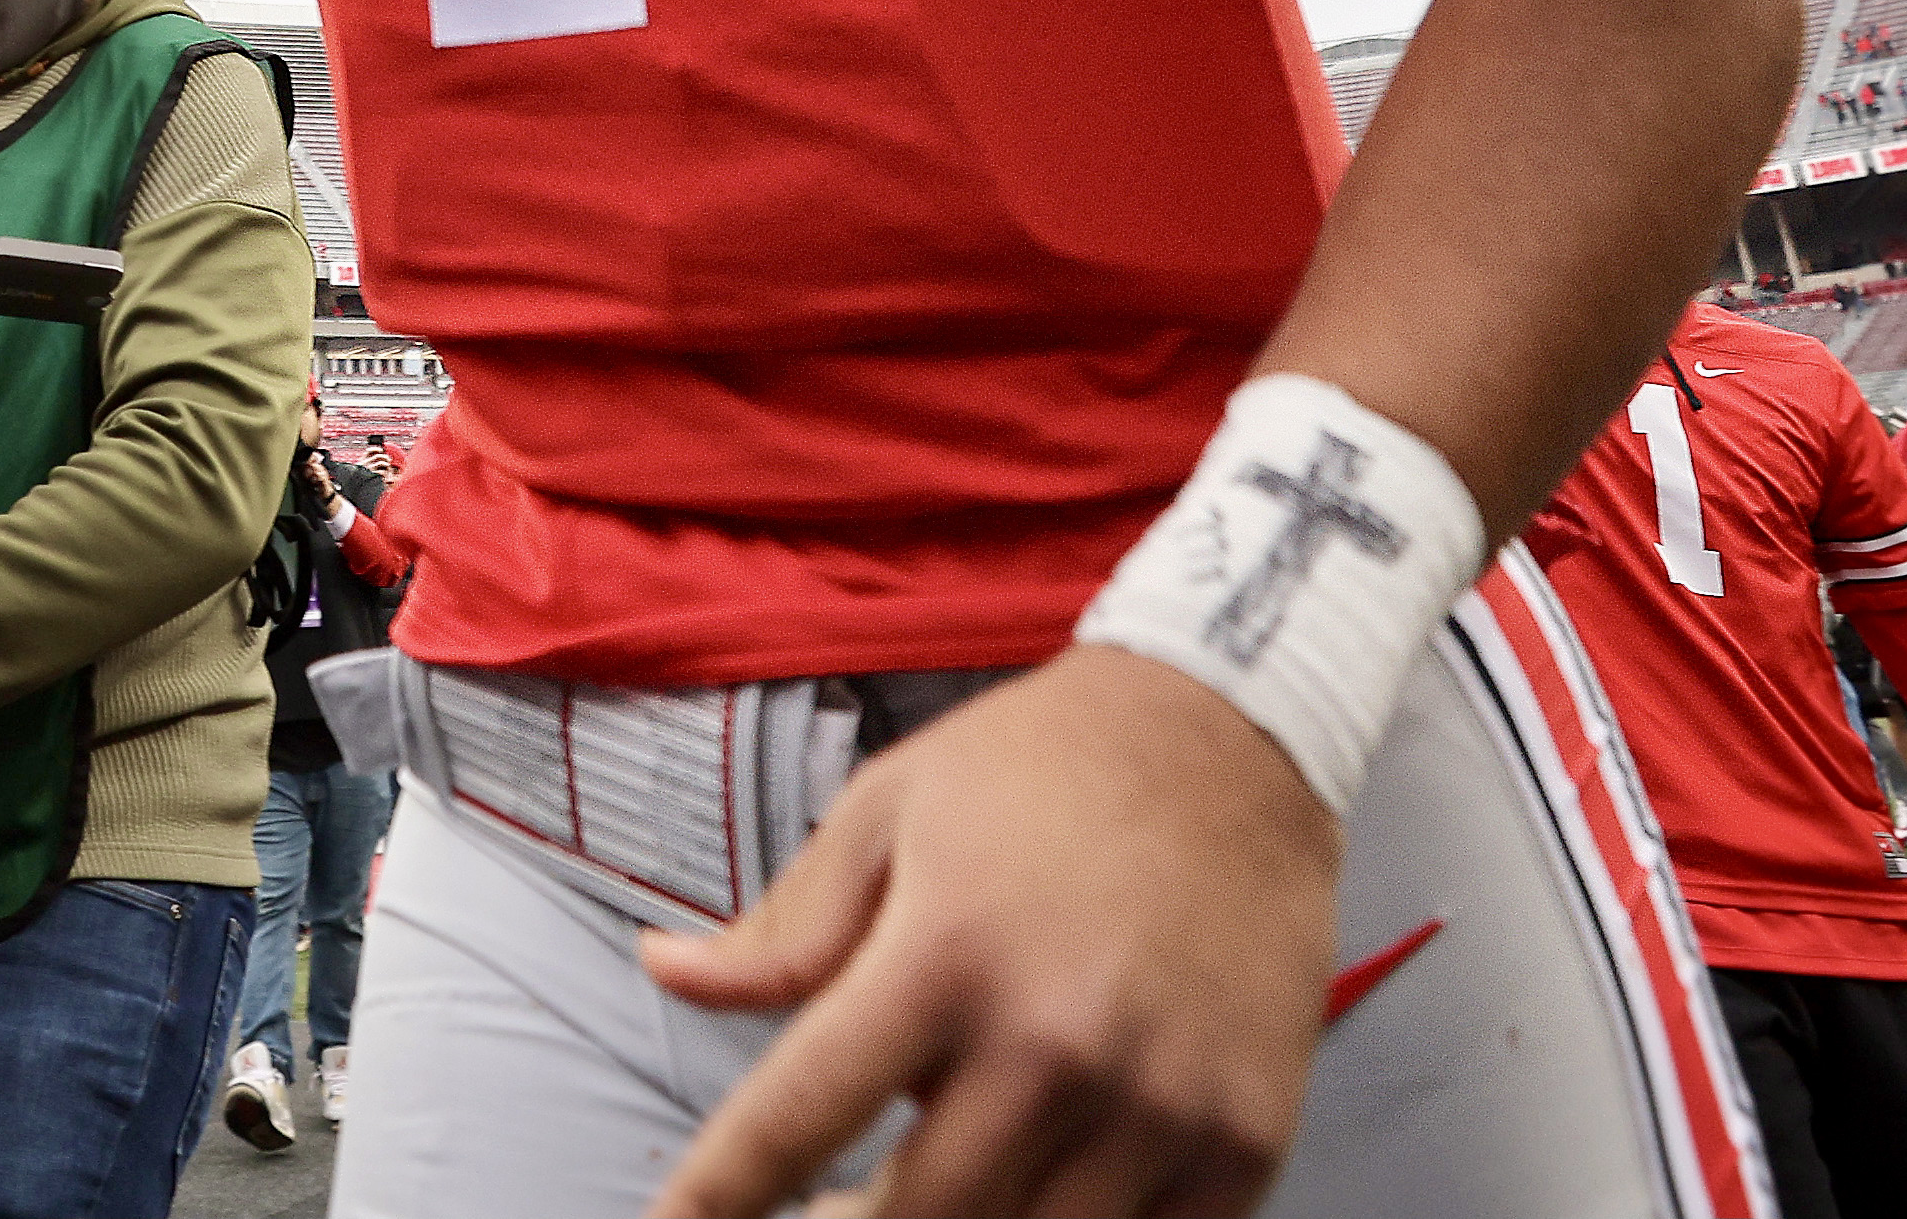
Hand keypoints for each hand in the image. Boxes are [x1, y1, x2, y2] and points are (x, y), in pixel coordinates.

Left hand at [638, 646, 1333, 1218]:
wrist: (1234, 736)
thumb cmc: (1042, 769)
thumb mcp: (889, 812)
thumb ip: (781, 928)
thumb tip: (663, 973)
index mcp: (946, 953)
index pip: (794, 1122)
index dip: (716, 1198)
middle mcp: (1054, 1040)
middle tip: (826, 1215)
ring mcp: (1160, 1103)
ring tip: (936, 1189)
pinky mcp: (1242, 1140)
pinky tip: (1048, 1191)